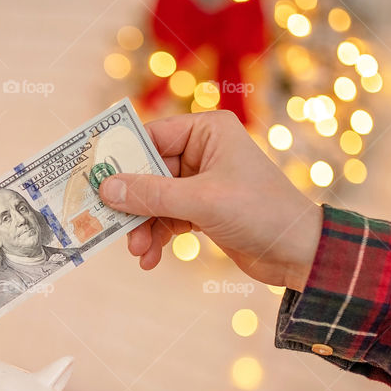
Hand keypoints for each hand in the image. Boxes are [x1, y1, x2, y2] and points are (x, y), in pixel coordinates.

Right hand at [98, 110, 322, 291]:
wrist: (299, 252)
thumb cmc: (259, 212)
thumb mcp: (201, 201)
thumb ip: (151, 194)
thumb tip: (106, 188)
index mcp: (206, 130)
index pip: (150, 136)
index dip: (120, 158)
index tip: (91, 178)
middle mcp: (202, 151)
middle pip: (147, 173)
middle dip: (131, 204)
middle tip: (109, 225)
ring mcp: (201, 182)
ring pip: (153, 200)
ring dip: (142, 227)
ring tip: (137, 251)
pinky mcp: (202, 210)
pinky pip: (166, 219)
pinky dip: (156, 238)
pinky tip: (150, 259)